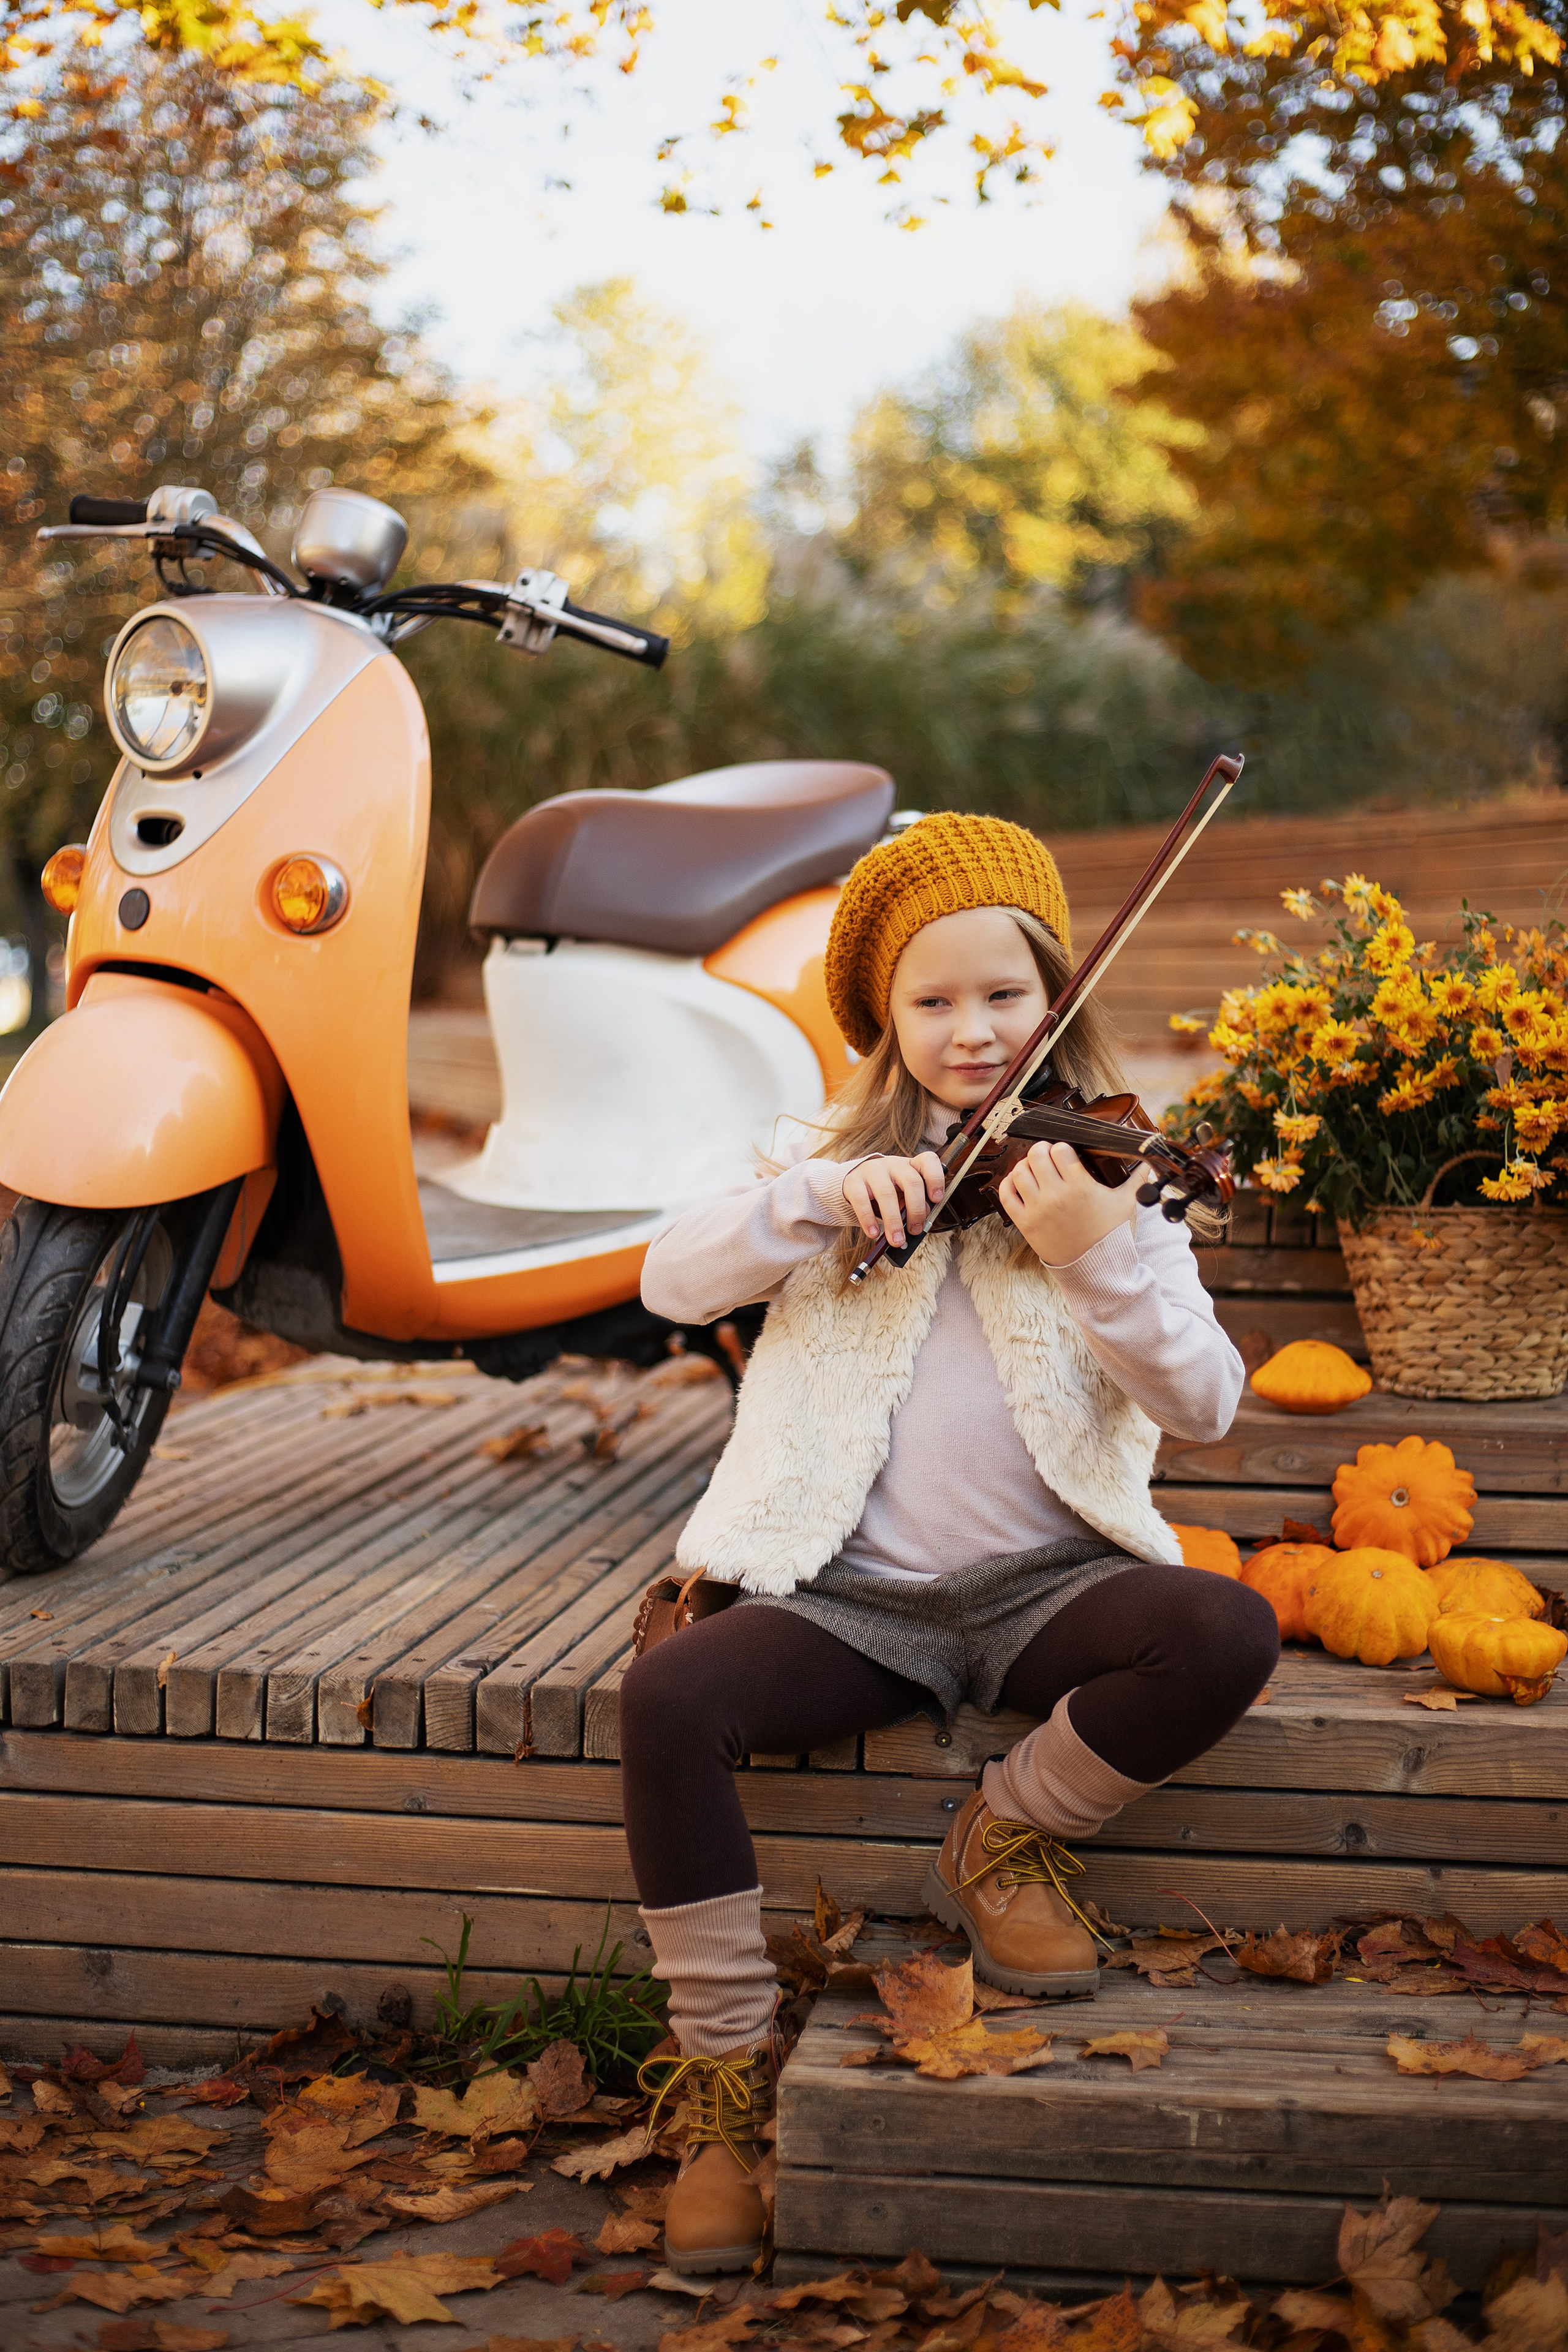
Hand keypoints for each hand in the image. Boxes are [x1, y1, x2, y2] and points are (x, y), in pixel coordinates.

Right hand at [842, 1151, 946, 1248]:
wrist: (856, 1182)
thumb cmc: (888, 1191)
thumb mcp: (904, 1194)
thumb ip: (915, 1206)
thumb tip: (917, 1227)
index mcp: (911, 1166)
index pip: (928, 1161)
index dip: (935, 1179)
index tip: (936, 1199)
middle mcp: (894, 1164)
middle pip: (911, 1182)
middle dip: (916, 1210)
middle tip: (915, 1231)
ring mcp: (872, 1171)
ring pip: (886, 1193)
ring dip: (893, 1221)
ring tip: (896, 1240)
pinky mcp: (853, 1182)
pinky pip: (861, 1201)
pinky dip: (868, 1220)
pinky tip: (873, 1233)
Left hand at [998, 1141, 1141, 1265]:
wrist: (1094, 1267)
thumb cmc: (1109, 1234)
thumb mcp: (1126, 1204)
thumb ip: (1137, 1180)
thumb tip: (1150, 1164)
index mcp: (1080, 1186)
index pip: (1061, 1150)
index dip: (1062, 1148)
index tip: (1065, 1154)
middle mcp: (1056, 1196)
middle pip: (1037, 1155)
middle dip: (1042, 1151)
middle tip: (1047, 1156)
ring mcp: (1037, 1209)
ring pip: (1020, 1171)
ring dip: (1025, 1165)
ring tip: (1034, 1168)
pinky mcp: (1025, 1223)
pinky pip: (1006, 1195)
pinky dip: (1009, 1184)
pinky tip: (1018, 1182)